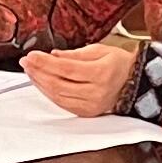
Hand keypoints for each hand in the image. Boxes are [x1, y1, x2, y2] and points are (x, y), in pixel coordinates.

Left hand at [24, 42, 138, 118]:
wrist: (135, 81)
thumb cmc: (118, 63)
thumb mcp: (99, 50)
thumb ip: (74, 54)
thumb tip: (52, 56)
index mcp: (101, 73)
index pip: (65, 68)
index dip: (45, 63)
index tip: (31, 55)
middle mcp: (96, 92)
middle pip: (58, 84)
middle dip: (38, 72)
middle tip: (26, 62)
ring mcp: (92, 105)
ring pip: (57, 96)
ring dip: (40, 83)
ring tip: (31, 71)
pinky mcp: (87, 113)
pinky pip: (62, 104)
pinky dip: (49, 94)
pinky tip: (42, 84)